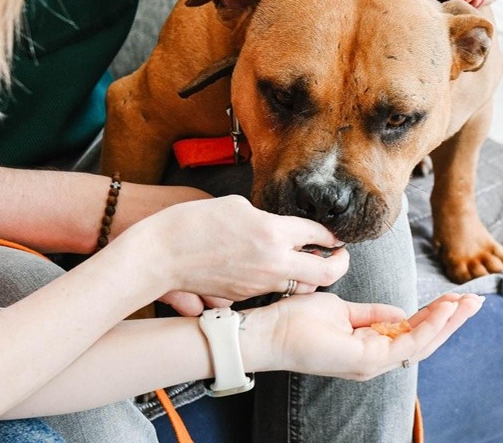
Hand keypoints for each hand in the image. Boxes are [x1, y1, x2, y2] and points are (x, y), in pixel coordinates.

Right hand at [137, 195, 348, 302]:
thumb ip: (267, 218)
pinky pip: (275, 291)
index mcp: (274, 232)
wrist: (162, 254)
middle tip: (340, 256)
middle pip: (326, 272)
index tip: (336, 235)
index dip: (332, 234)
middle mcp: (273, 262)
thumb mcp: (237, 206)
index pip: (319, 234)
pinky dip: (282, 282)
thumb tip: (281, 229)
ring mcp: (260, 283)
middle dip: (340, 264)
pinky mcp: (245, 297)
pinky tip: (274, 270)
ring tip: (308, 263)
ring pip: (303, 287)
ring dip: (310, 276)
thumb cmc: (194, 223)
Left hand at [242, 292, 484, 379]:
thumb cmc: (297, 322)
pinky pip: (406, 344)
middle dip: (451, 322)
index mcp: (370, 348)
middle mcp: (375, 360)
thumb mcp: (342, 311)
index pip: (412, 334)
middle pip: (424, 342)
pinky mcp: (365, 360)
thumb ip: (372, 316)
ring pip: (422, 344)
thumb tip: (399, 312)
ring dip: (447, 322)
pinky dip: (429, 327)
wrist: (269, 333)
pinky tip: (444, 310)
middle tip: (475, 301)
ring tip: (466, 303)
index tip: (454, 299)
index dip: (436, 318)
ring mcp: (371, 363)